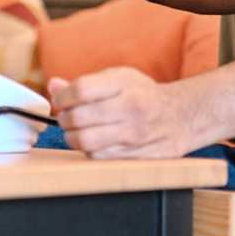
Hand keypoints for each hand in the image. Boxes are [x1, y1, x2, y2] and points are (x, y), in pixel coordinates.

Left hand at [47, 68, 196, 158]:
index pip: (81, 89)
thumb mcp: (118, 78)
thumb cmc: (143, 94)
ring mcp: (135, 135)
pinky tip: (94, 141)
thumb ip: (85, 83)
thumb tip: (53, 85)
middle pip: (79, 118)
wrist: (182, 116)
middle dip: (64, 118)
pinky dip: (89, 150)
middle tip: (66, 116)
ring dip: (73, 137)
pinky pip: (99, 157)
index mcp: (125, 85)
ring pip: (85, 142)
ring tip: (77, 130)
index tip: (60, 100)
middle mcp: (131, 109)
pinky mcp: (137, 156)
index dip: (62, 96)